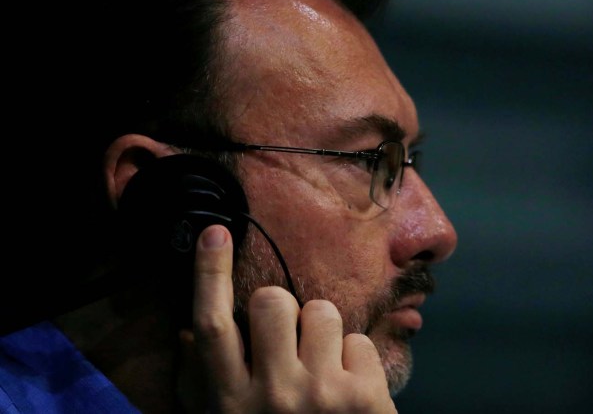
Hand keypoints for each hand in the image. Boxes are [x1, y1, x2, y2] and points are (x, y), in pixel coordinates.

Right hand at [178, 224, 396, 413]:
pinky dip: (354, 357)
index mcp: (230, 402)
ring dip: (320, 330)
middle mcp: (273, 395)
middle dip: (280, 308)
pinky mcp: (366, 399)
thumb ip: (200, 383)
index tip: (215, 233)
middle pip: (271, 303)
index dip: (209, 273)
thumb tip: (189, 331)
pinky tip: (349, 386)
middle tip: (286, 335)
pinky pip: (359, 340)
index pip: (212, 325)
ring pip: (321, 311)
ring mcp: (322, 396)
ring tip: (320, 363)